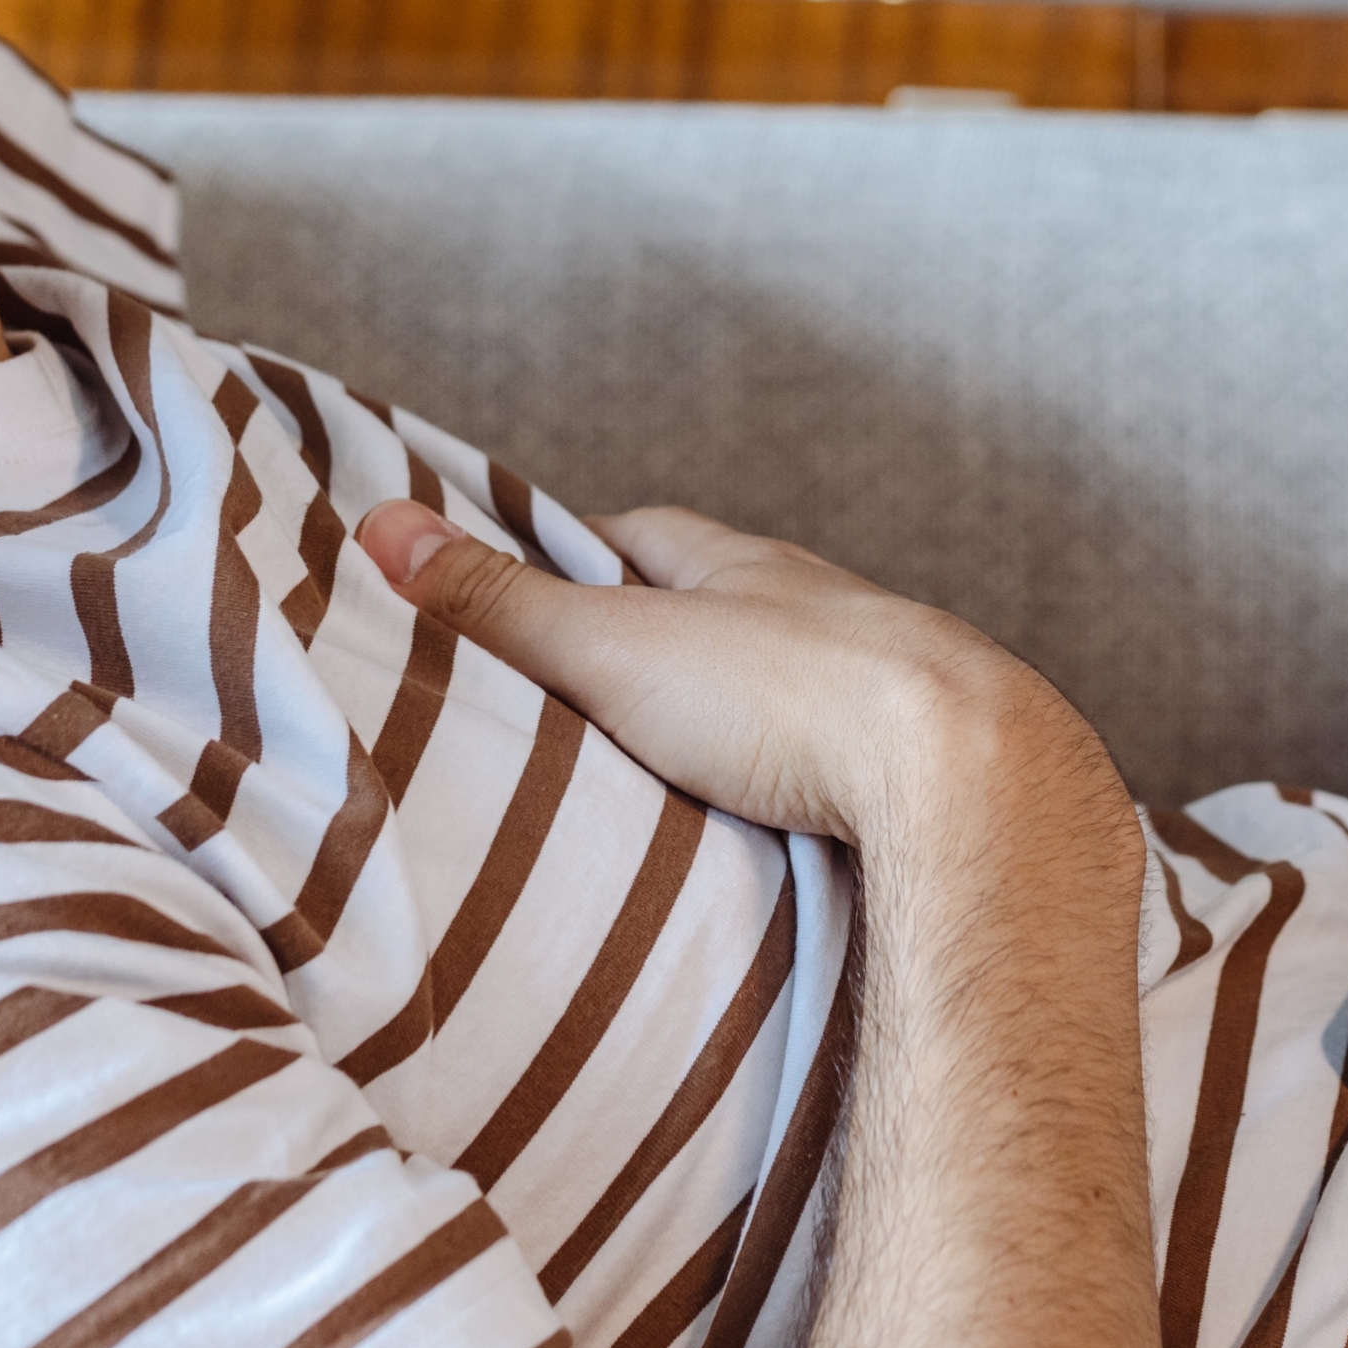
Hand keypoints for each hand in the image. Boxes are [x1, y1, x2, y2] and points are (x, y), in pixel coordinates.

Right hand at [359, 500, 1123, 858]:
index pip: (646, 533)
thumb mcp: (617, 645)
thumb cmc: (790, 697)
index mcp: (745, 566)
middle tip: (581, 677)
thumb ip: (503, 603)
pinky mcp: (915, 772)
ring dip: (735, 713)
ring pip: (789, 687)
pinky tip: (771, 822)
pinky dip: (794, 780)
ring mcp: (880, 688)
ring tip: (664, 763)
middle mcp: (820, 610)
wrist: (967, 777)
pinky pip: (838, 764)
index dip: (579, 551)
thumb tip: (380, 524)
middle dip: (658, 634)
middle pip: (722, 607)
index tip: (521, 580)